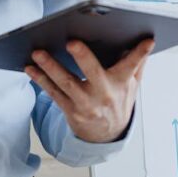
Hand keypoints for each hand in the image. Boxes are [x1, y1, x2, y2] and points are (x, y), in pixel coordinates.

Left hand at [25, 38, 154, 143]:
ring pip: (66, 83)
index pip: (132, 66)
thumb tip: (145, 41)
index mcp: (121, 84)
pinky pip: (53, 93)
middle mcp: (103, 94)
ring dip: (50, 67)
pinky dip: (40, 79)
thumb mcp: (132, 85)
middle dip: (83, 57)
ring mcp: (85, 103)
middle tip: (72, 42)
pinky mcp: (70, 110)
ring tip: (38, 52)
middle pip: (93, 73)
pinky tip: (30, 68)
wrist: (107, 135)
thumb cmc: (118, 102)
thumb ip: (137, 64)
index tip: (147, 41)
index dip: (140, 54)